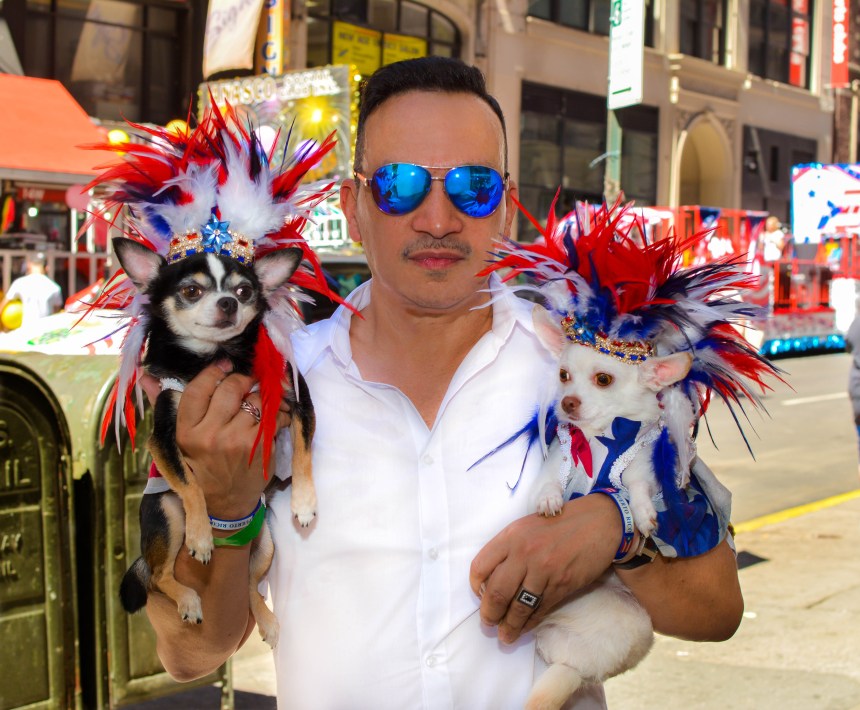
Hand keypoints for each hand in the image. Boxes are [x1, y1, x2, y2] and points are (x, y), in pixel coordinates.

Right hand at [140, 364, 291, 518]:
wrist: (223, 504)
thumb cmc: (199, 467)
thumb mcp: (177, 441)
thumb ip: (164, 405)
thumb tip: (146, 375)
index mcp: (186, 431)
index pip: (199, 388)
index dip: (214, 371)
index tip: (224, 364)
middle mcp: (211, 435)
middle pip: (231, 388)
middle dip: (241, 379)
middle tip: (245, 380)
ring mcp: (238, 441)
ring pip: (255, 400)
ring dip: (259, 397)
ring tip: (257, 402)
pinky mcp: (261, 447)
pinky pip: (275, 416)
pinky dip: (278, 411)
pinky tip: (273, 414)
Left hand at [469, 493, 620, 643]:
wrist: (598, 522)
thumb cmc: (559, 524)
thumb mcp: (526, 527)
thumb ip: (508, 548)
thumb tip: (491, 579)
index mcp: (511, 535)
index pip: (480, 566)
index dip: (476, 586)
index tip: (479, 596)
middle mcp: (524, 553)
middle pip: (496, 592)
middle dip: (489, 613)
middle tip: (488, 622)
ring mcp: (544, 570)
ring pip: (518, 607)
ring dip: (508, 626)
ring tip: (504, 636)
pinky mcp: (562, 584)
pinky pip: (540, 610)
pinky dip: (529, 624)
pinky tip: (523, 629)